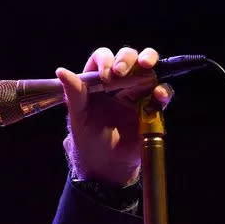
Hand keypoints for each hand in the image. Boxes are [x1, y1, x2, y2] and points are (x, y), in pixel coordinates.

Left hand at [56, 46, 173, 184]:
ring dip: (149, 62)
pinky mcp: (152, 108)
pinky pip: (162, 94)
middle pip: (128, 57)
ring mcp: (137, 94)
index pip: (103, 58)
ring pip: (148, 70)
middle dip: (128, 57)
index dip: (106, 60)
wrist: (105, 166)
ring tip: (147, 67)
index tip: (107, 75)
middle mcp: (119, 84)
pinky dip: (164, 91)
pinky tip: (158, 95)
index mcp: (98, 82)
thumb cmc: (88, 140)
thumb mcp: (78, 118)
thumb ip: (74, 94)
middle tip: (122, 71)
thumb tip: (61, 71)